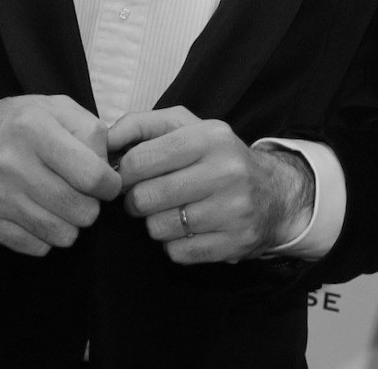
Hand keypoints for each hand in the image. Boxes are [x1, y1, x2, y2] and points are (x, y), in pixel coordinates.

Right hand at [0, 93, 121, 256]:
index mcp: (34, 130)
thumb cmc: (15, 123)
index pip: (91, 175)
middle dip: (92, 205)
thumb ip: (90, 130)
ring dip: (71, 223)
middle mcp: (12, 164)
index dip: (110, 185)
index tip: (108, 184)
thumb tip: (108, 167)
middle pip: (80, 209)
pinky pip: (37, 247)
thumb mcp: (55, 107)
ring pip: (61, 234)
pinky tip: (41, 215)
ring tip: (63, 205)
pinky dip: (47, 236)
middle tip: (83, 195)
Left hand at [107, 107, 313, 263]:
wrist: (274, 194)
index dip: (123, 173)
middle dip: (136, 201)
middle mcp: (226, 171)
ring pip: (158, 228)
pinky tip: (189, 230)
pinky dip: (174, 244)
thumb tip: (103, 139)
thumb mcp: (187, 127)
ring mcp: (233, 210)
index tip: (127, 177)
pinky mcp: (234, 243)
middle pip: (146, 197)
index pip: (140, 160)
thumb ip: (141, 125)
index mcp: (210, 137)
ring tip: (171, 212)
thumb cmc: (217, 158)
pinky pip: (177, 252)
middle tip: (146, 198)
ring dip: (155, 223)